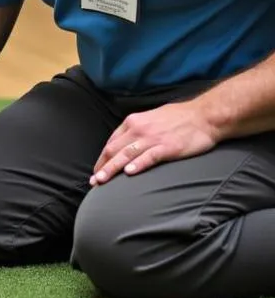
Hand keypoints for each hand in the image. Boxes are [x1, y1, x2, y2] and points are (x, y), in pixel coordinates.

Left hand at [89, 101, 217, 186]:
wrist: (204, 116)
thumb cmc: (179, 118)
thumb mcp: (150, 118)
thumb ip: (136, 130)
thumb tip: (125, 144)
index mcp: (133, 122)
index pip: (111, 142)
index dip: (102, 158)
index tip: (96, 171)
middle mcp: (138, 129)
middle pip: (114, 150)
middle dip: (102, 167)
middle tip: (93, 182)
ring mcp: (152, 138)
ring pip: (126, 155)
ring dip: (112, 169)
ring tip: (102, 181)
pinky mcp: (167, 147)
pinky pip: (149, 157)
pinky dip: (138, 165)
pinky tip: (129, 173)